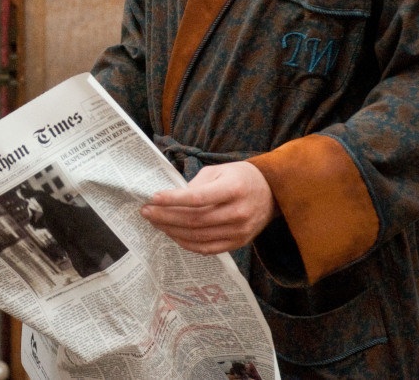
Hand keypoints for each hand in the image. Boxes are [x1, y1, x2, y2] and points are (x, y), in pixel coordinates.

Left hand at [141, 161, 278, 254]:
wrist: (272, 193)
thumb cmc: (240, 177)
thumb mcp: (219, 170)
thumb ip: (196, 184)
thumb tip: (171, 199)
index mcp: (234, 189)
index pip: (198, 198)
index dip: (173, 199)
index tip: (153, 198)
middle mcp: (238, 212)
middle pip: (195, 220)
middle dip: (165, 216)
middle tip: (146, 211)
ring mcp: (240, 231)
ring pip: (198, 236)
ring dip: (171, 230)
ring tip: (154, 222)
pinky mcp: (238, 243)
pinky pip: (207, 248)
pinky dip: (186, 243)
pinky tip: (172, 233)